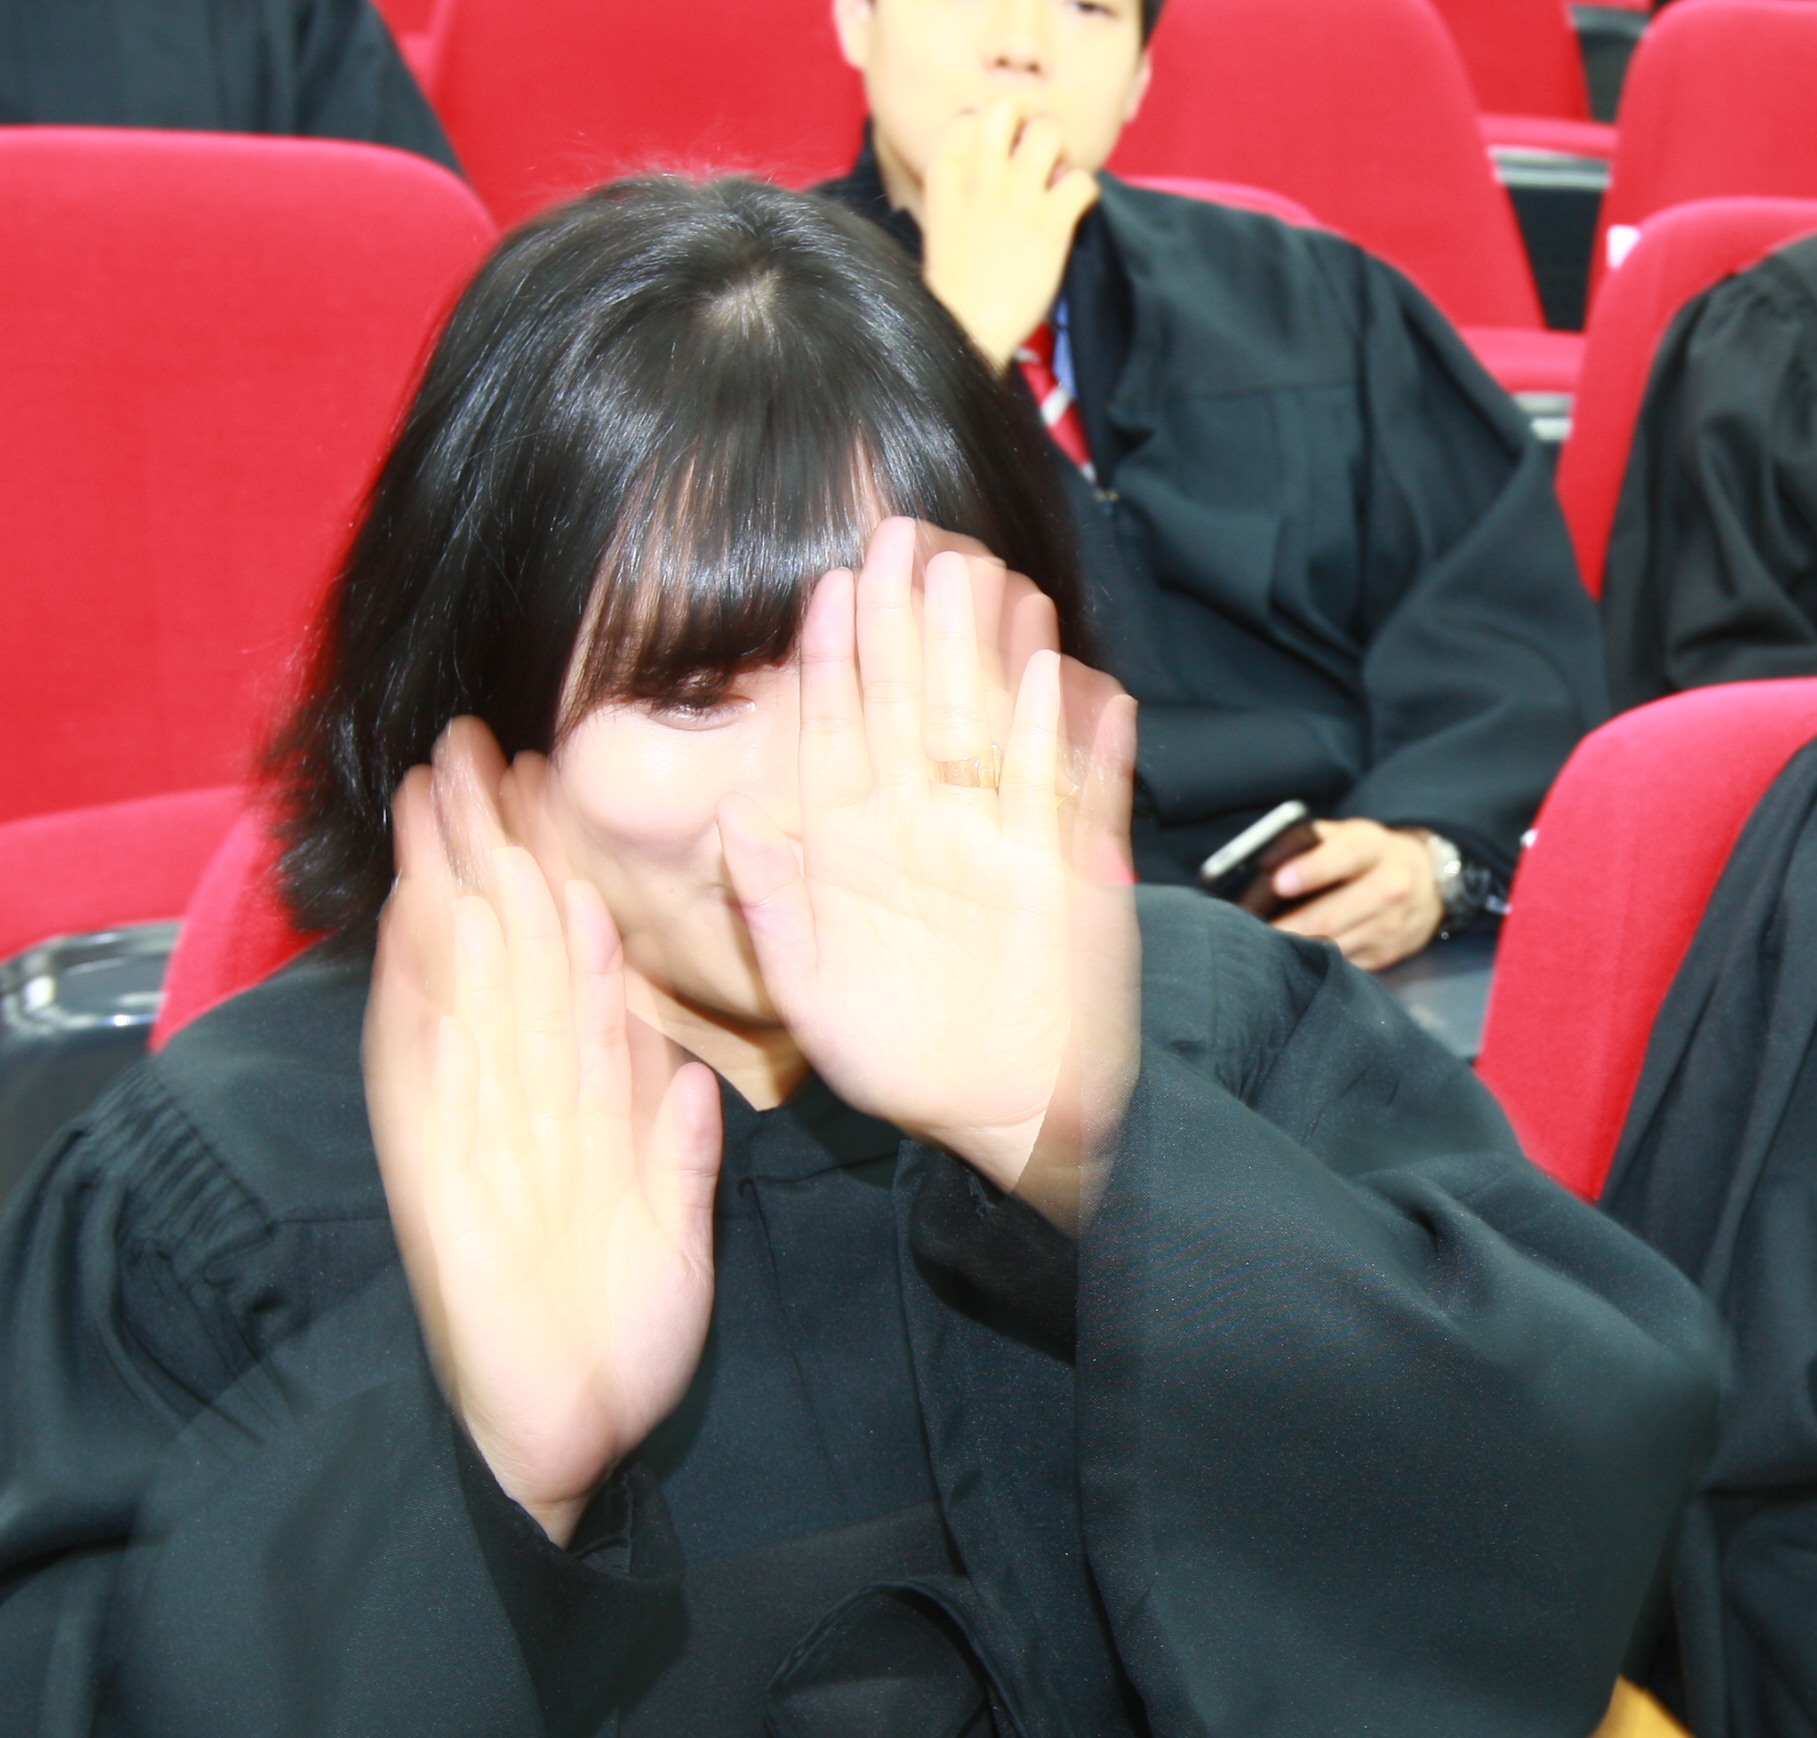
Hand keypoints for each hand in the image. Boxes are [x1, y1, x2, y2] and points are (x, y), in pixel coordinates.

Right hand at [365, 731, 723, 1544]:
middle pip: (497, 950)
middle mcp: (510, 1103)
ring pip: (459, 982)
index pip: (564, 970)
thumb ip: (676, 1152)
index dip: (556, 880)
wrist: (564, 1435)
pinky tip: (416, 915)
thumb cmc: (619, 1334)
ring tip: (438, 788)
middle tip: (477, 742)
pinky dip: (422, 988)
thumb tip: (689, 1085)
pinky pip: (426, 1061)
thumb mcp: (670, 1227)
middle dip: (486, 847)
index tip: (554, 794)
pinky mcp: (432, 1167)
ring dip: (445, 884)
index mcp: (570, 1111)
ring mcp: (467, 1128)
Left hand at [717, 518, 1140, 1221]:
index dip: (836, 665)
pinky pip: (1076, 796)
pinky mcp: (1074, 874)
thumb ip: (774, 906)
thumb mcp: (810, 993)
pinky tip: (1068, 681)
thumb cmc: (904, 1065)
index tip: (828, 591)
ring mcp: (1006, 844)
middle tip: (905, 539)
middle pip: (919, 708)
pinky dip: (1079, 741)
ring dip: (992, 657)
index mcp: (862, 849)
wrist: (1009, 1119)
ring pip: (996, 731)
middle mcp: (932, 830)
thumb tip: (737, 819)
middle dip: (911, 625)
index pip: (843, 736)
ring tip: (985, 579)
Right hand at [923, 98, 1099, 372]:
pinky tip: (1071, 213)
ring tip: (1054, 184)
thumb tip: (996, 160)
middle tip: (1036, 157)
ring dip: (1060, 154)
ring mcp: (1016, 195)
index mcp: (946, 171)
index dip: (993, 132)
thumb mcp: (942, 217)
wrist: (963, 328)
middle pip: (1009, 105)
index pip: (971, 116)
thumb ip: (962, 181)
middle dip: (1029, 124)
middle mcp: (980, 173)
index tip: (1000, 159)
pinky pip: (1083, 180)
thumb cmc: (956, 281)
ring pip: (1050, 132)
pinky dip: (1085, 192)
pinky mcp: (1050, 223)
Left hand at [1265, 819, 1446, 969]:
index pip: (1344, 857)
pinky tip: (1296, 957)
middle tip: (1254, 933)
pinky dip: (1314, 963)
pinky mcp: (1386, 955)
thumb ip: (1305, 841)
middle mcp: (1389, 887)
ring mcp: (1389, 926)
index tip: (1279, 883)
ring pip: (1332, 947)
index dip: (1311, 870)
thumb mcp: (1346, 834)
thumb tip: (1266, 865)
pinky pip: (1341, 964)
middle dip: (1288, 927)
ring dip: (1295, 949)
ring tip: (1264, 948)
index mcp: (1372, 848)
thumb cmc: (1370, 857)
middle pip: (1332, 916)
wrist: (1428, 885)